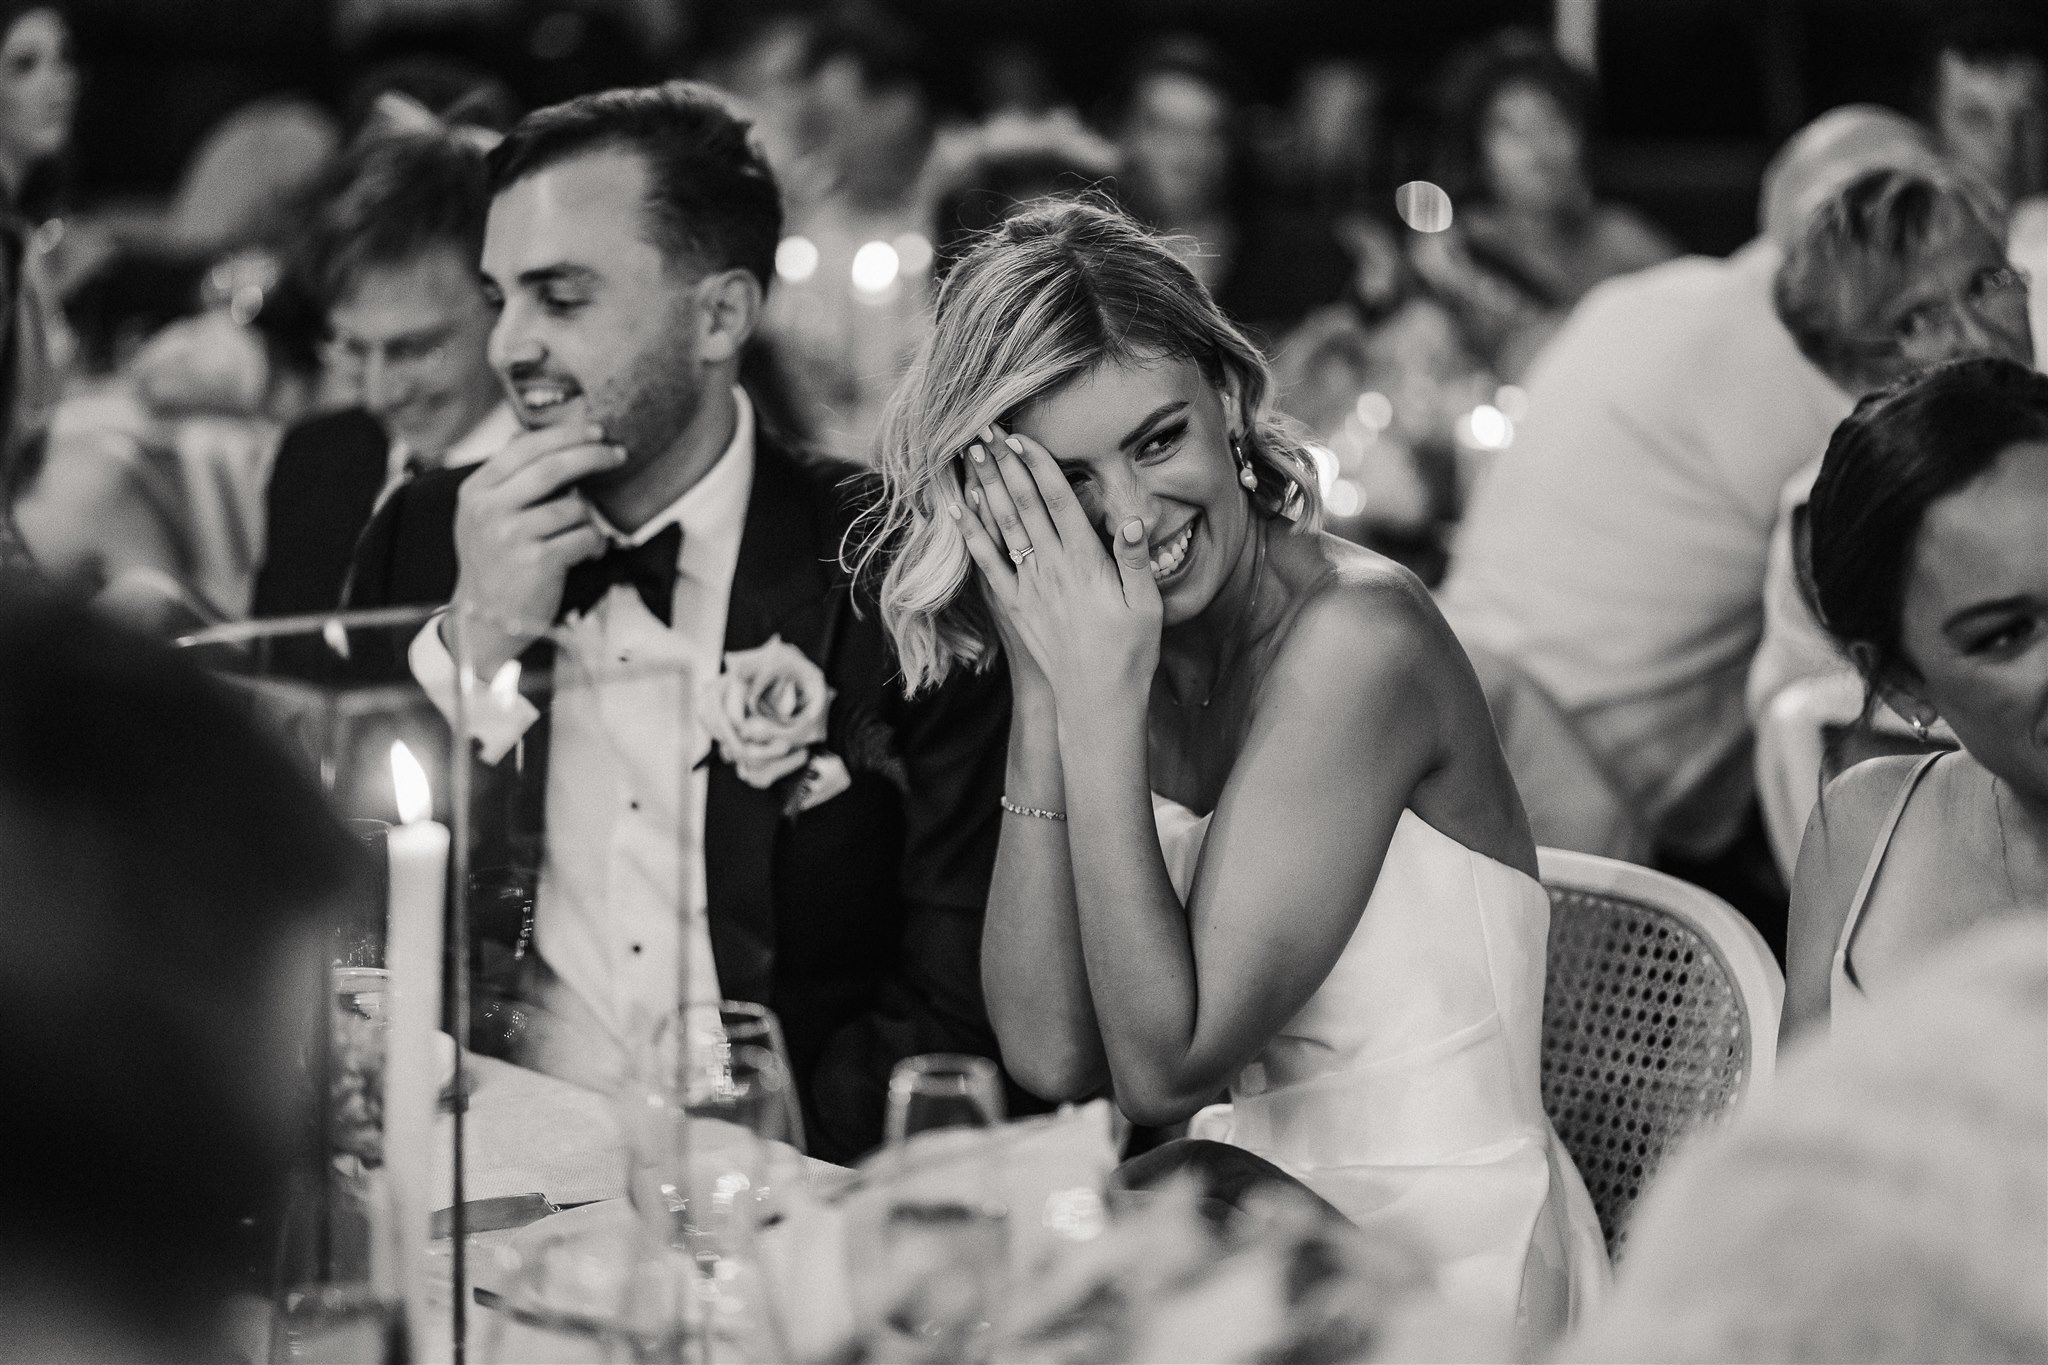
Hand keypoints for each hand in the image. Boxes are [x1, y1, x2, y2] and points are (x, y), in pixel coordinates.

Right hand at [446, 413, 624, 673]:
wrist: (483, 619)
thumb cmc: (494, 562)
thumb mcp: (483, 515)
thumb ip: (505, 478)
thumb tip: (527, 432)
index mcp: (476, 491)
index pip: (523, 447)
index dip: (564, 435)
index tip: (595, 431)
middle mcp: (489, 510)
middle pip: (551, 468)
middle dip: (591, 455)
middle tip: (617, 454)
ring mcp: (511, 536)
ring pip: (572, 507)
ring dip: (590, 517)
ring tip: (587, 531)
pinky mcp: (537, 562)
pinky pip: (584, 537)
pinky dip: (595, 543)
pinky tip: (588, 552)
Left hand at [950, 422, 1160, 715]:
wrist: (1096, 701)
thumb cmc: (1130, 652)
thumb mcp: (1147, 605)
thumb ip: (1135, 560)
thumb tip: (1132, 519)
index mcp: (1086, 564)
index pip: (1059, 503)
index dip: (1039, 467)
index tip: (1021, 437)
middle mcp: (1052, 570)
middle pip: (1025, 506)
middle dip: (1004, 465)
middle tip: (985, 430)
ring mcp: (1029, 588)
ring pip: (1003, 528)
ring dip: (986, 488)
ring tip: (970, 456)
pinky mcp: (1014, 607)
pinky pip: (988, 565)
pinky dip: (972, 535)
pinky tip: (958, 511)